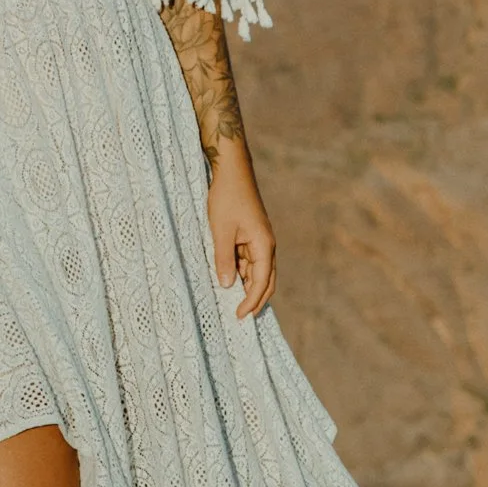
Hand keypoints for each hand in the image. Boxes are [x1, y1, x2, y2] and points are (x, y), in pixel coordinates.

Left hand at [207, 142, 276, 320]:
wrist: (231, 170)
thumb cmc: (226, 198)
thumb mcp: (221, 231)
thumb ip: (224, 259)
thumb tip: (227, 286)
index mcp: (264, 245)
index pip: (262, 282)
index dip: (251, 301)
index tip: (239, 316)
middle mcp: (266, 245)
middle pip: (265, 280)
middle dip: (255, 299)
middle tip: (239, 316)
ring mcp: (259, 239)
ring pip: (256, 270)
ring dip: (246, 285)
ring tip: (231, 301)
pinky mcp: (250, 234)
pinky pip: (248, 259)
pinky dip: (240, 271)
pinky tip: (228, 278)